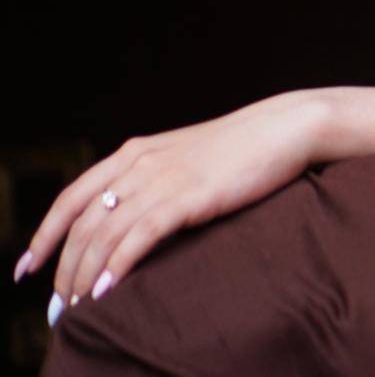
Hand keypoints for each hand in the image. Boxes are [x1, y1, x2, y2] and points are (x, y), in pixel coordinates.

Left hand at [16, 90, 328, 323]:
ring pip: (105, 234)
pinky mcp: (189, 196)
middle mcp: (140, 163)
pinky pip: (140, 236)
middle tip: (58, 305)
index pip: (71, 198)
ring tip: (77, 308)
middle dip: (63, 269)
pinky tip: (107, 290)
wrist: (283, 128)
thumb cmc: (239, 148)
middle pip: (82, 224)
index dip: (45, 235)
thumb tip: (128, 217)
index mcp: (133, 153)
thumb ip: (152, 179)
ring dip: (84, 275)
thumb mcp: (182, 158)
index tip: (28, 268)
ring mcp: (164, 179)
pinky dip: (117, 266)